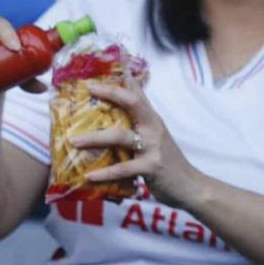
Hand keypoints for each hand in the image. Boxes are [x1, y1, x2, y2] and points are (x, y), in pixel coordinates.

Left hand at [76, 79, 199, 207]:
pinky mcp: (152, 167)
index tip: (94, 79)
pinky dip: (106, 173)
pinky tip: (89, 175)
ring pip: (120, 136)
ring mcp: (153, 146)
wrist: (190, 185)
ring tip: (73, 142)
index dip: (117, 83)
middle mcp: (153, 127)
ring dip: (94, 138)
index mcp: (152, 119)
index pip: (136, 93)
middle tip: (88, 90)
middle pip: (132, 103)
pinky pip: (124, 168)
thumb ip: (141, 118)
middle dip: (110, 93)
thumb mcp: (156, 135)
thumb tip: (127, 97)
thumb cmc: (167, 159)